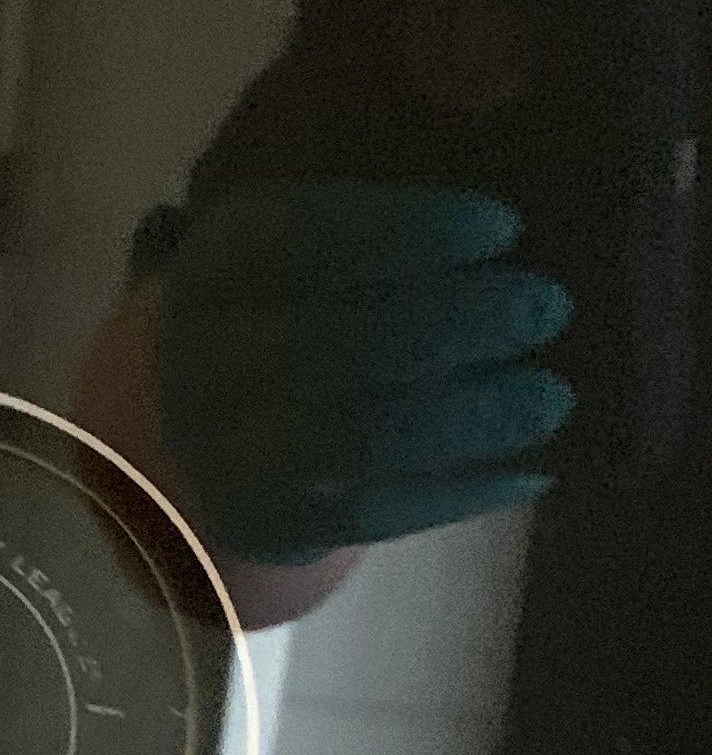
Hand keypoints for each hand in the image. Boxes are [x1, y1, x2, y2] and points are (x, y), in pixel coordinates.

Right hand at [156, 180, 573, 565]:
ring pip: (358, 439)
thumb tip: (510, 226)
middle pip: (337, 343)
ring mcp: (229, 456)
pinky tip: (528, 472)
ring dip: (472, 417)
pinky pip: (373, 514)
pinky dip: (460, 493)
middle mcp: (205, 362)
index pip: (301, 239)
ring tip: (550, 397)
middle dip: (460, 324)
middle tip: (547, 308)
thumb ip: (385, 234)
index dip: (410, 233)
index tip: (504, 229)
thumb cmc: (291, 314)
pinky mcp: (270, 527)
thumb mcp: (307, 254)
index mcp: (213, 269)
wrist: (207, 435)